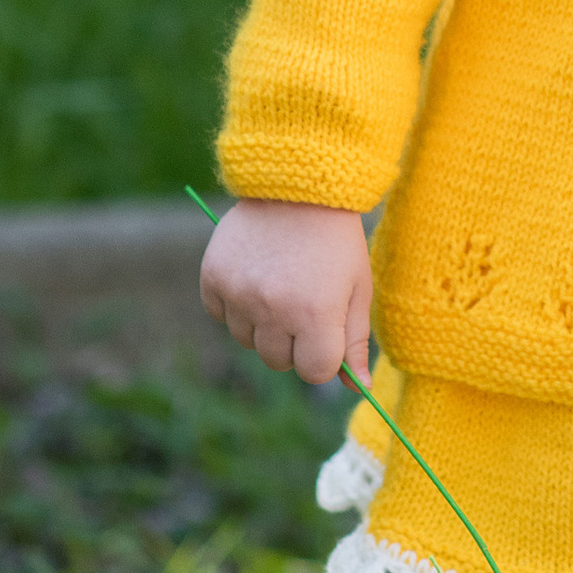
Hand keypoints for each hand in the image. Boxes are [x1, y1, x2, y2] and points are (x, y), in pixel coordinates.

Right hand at [200, 197, 372, 383]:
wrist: (298, 185)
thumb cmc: (336, 241)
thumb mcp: (358, 288)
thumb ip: (356, 342)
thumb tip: (358, 388)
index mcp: (316, 315)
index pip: (314, 372)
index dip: (323, 355)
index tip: (328, 330)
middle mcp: (274, 309)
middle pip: (279, 361)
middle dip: (294, 342)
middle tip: (304, 300)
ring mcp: (240, 294)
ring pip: (248, 341)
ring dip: (264, 324)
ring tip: (281, 282)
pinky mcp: (213, 278)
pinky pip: (221, 315)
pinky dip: (236, 304)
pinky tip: (255, 274)